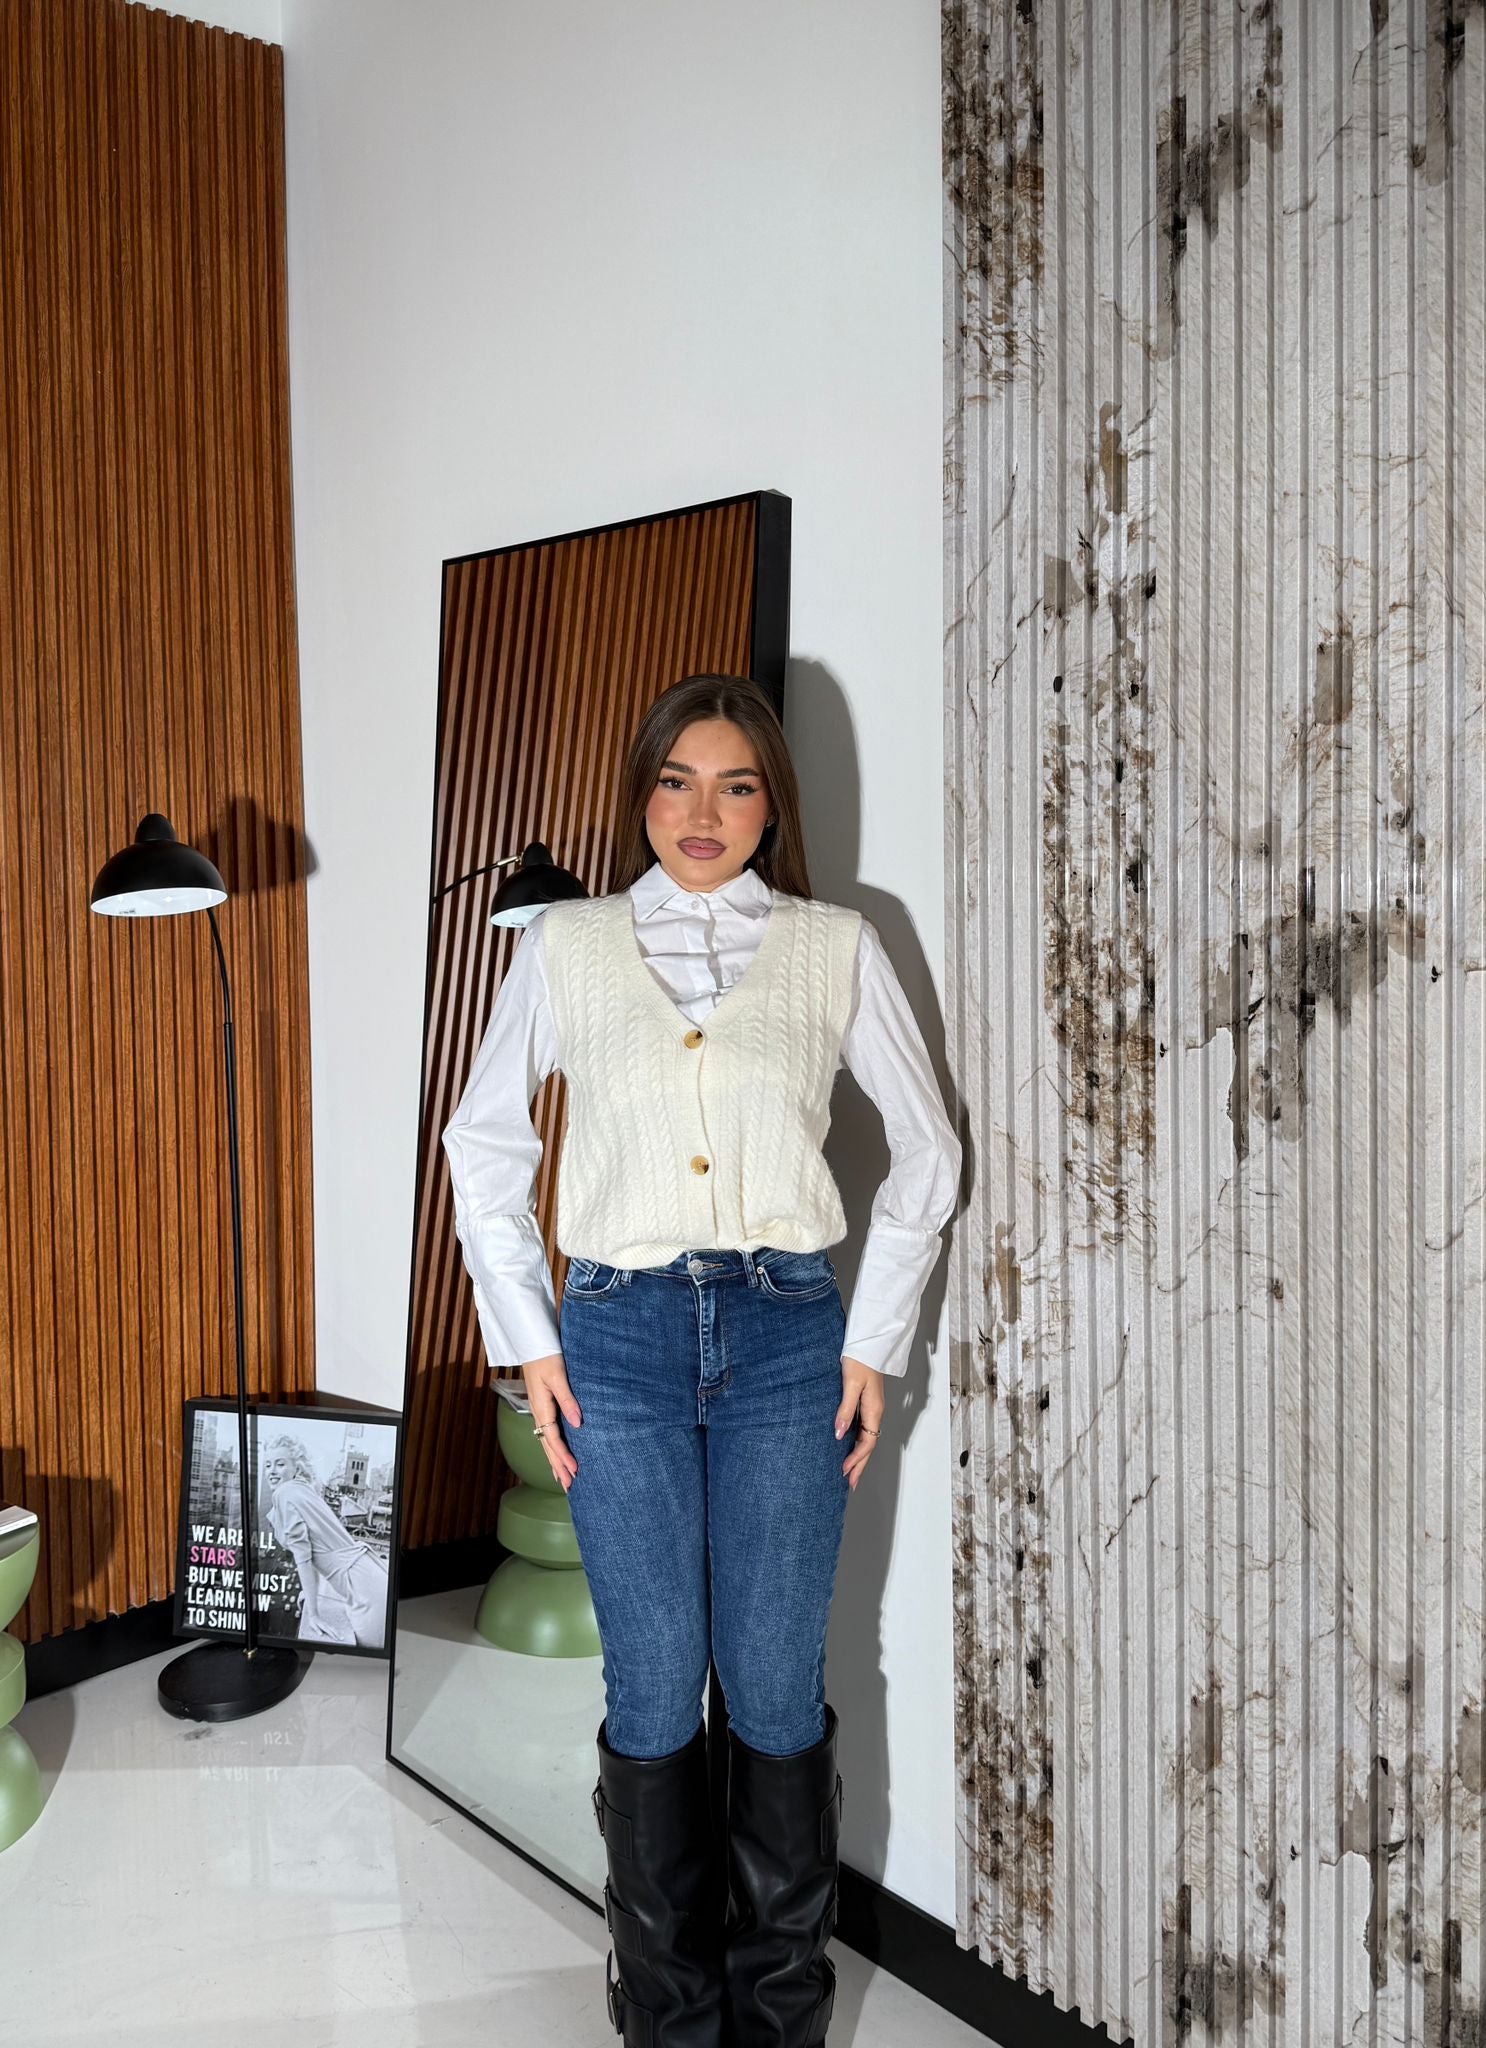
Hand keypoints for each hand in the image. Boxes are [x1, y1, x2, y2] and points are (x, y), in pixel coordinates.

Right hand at [523, 1352, 581, 1491]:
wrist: (533, 1343)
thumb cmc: (546, 1356)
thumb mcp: (558, 1376)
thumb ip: (568, 1399)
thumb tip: (578, 1423)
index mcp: (541, 1407)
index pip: (553, 1438)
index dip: (564, 1456)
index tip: (575, 1470)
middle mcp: (538, 1413)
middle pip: (547, 1446)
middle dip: (558, 1467)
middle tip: (569, 1487)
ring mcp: (539, 1411)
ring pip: (546, 1442)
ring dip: (555, 1461)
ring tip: (563, 1480)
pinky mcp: (542, 1406)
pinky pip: (546, 1433)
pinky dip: (552, 1448)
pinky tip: (556, 1456)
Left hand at [834, 1356, 883, 1490]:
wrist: (869, 1343)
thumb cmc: (860, 1360)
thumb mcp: (850, 1384)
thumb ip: (845, 1409)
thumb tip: (839, 1434)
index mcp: (874, 1410)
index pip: (867, 1442)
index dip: (856, 1459)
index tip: (845, 1472)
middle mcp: (875, 1411)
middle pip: (869, 1445)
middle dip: (860, 1465)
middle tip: (851, 1483)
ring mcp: (872, 1408)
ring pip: (867, 1438)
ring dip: (859, 1456)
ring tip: (850, 1471)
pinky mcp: (867, 1402)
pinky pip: (864, 1429)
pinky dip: (858, 1442)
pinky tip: (850, 1446)